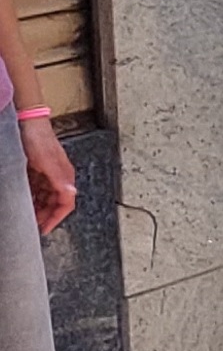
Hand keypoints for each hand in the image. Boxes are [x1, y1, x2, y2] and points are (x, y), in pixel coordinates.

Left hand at [20, 115, 73, 232]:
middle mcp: (59, 177)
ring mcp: (49, 173)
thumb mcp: (47, 161)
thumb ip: (60, 179)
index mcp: (65, 177)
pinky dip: (32, 197)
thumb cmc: (38, 139)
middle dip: (45, 215)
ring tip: (26, 215)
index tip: (44, 228)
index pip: (66, 204)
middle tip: (33, 225)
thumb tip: (72, 194)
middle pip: (55, 203)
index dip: (56, 218)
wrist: (29, 122)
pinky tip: (23, 200)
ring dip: (37, 207)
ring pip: (45, 197)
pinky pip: (37, 189)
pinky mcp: (39, 170)